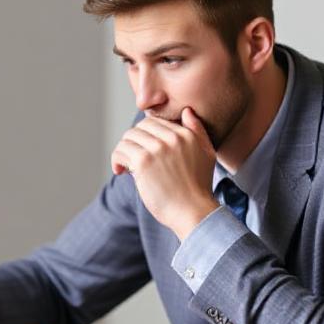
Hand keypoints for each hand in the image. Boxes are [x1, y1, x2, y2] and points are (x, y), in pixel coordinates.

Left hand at [111, 107, 217, 238]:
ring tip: (126, 166)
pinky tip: (120, 171)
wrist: (194, 212)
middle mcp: (172, 138)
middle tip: (132, 159)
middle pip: (139, 128)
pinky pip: (121, 151)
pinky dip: (116, 160)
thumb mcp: (207, 154)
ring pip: (128, 137)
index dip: (144, 136)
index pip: (155, 122)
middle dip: (133, 142)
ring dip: (123, 151)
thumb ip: (197, 131)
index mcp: (185, 134)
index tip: (143, 151)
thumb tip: (186, 111)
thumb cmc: (198, 188)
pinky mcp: (143, 162)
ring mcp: (157, 148)